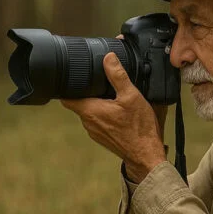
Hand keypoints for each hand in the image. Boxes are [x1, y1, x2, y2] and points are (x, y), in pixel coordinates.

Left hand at [61, 52, 166, 182]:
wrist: (146, 155)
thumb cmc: (139, 129)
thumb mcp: (131, 96)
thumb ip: (118, 75)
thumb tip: (108, 58)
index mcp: (90, 111)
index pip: (66, 97)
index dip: (67, 86)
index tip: (72, 77)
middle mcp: (88, 123)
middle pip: (79, 103)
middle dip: (86, 92)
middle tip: (98, 82)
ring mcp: (95, 132)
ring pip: (89, 112)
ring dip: (97, 103)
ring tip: (110, 95)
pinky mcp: (103, 137)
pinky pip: (98, 121)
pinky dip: (104, 114)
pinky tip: (118, 110)